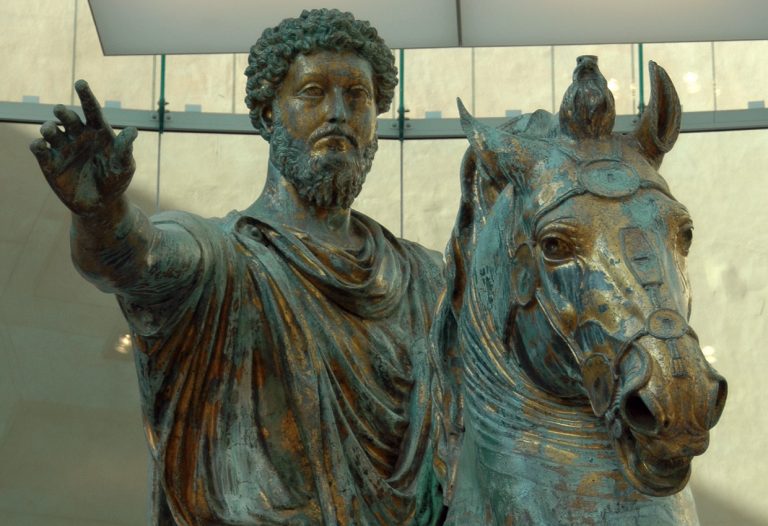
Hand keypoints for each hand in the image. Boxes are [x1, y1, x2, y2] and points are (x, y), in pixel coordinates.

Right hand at [30, 80, 137, 215]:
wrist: (101, 205)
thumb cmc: (116, 181)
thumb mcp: (124, 166)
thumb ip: (125, 149)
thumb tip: (133, 130)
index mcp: (97, 131)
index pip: (91, 109)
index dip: (86, 95)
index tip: (81, 83)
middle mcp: (78, 135)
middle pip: (67, 117)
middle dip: (63, 113)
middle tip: (61, 112)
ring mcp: (63, 148)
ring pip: (50, 130)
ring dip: (48, 127)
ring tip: (50, 130)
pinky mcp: (49, 163)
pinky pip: (39, 149)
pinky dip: (38, 145)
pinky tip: (40, 145)